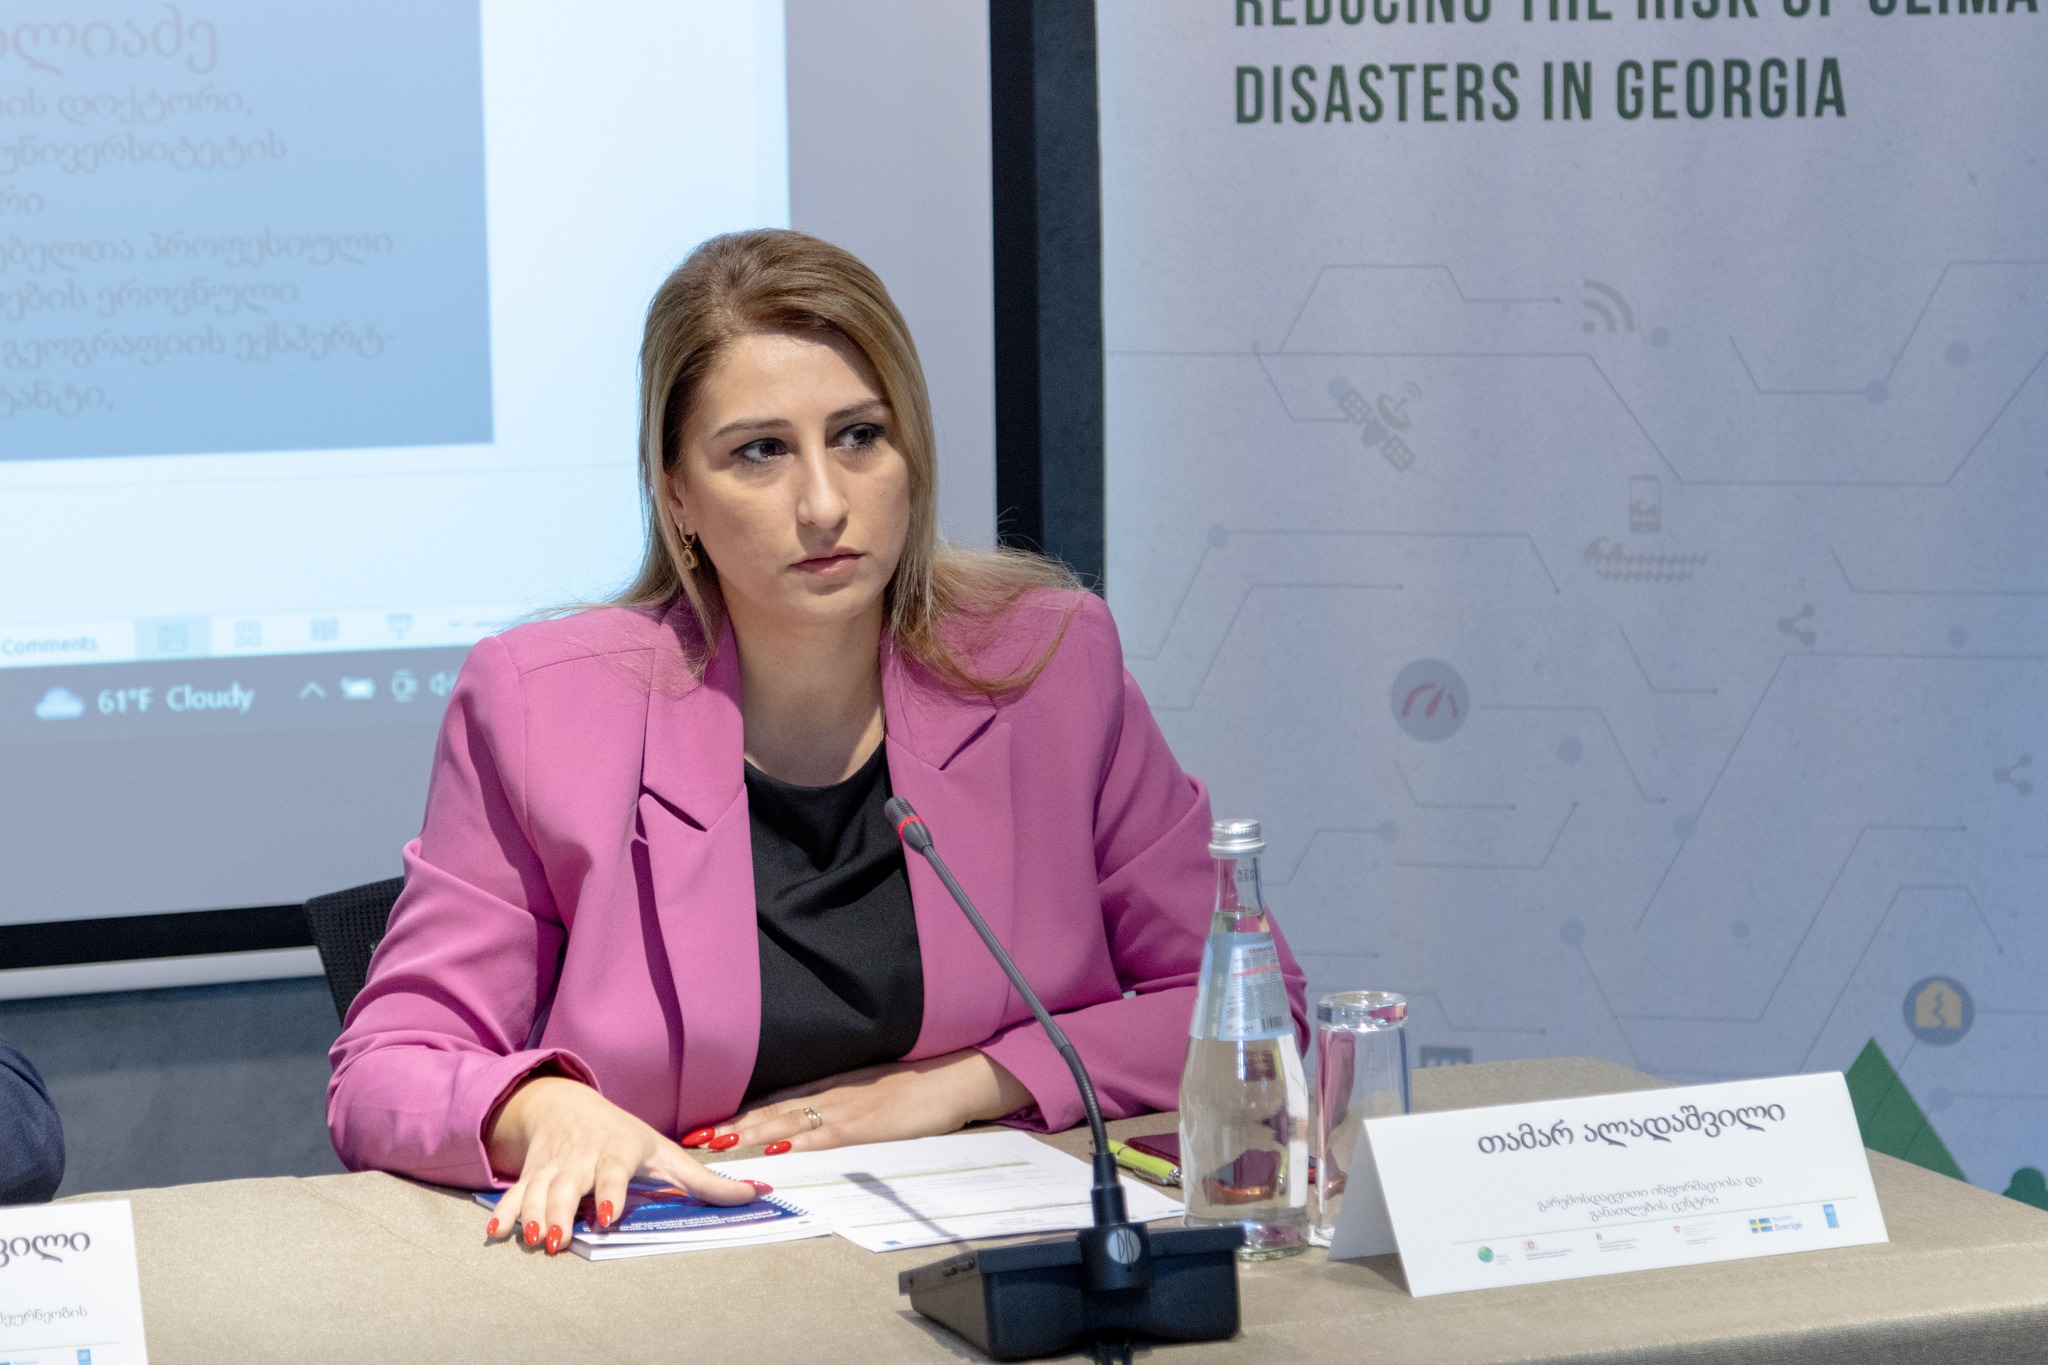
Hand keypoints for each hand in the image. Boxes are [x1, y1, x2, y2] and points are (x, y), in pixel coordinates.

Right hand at [483, 1075, 758, 1253]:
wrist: (566, 1103)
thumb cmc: (624, 1134)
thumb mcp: (666, 1152)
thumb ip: (707, 1181)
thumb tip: (758, 1193)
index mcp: (617, 1150)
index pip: (613, 1170)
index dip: (610, 1191)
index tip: (608, 1214)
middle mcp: (582, 1156)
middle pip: (569, 1184)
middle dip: (562, 1211)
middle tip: (557, 1240)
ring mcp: (553, 1165)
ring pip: (539, 1190)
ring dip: (534, 1215)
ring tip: (534, 1241)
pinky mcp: (530, 1173)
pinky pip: (515, 1193)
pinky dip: (505, 1211)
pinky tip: (497, 1233)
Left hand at [719, 1049, 1032, 1153]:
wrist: (955, 1077)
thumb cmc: (917, 1085)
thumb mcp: (871, 1090)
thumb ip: (841, 1103)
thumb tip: (809, 1127)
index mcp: (832, 1086)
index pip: (776, 1100)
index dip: (740, 1113)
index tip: (707, 1124)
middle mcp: (832, 1094)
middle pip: (773, 1111)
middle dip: (732, 1125)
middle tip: (696, 1138)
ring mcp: (848, 1110)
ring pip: (790, 1123)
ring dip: (751, 1134)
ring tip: (718, 1144)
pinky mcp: (868, 1126)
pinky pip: (827, 1137)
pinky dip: (799, 1145)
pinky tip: (776, 1152)